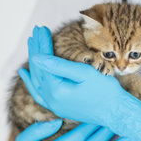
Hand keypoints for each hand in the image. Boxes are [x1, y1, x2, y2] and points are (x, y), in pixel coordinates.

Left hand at [19, 26, 140, 140]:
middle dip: (37, 49)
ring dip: (34, 61)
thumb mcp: (84, 73)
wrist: (116, 112)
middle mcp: (50, 101)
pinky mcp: (58, 108)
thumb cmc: (105, 91)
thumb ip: (59, 65)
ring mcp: (53, 106)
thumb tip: (37, 57)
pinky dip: (32, 81)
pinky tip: (25, 73)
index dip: (43, 43)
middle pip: (38, 70)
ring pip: (37, 80)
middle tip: (35, 31)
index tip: (41, 28)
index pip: (44, 62)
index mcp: (56, 91)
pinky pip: (39, 93)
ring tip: (31, 44)